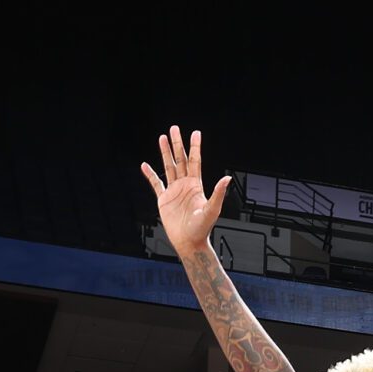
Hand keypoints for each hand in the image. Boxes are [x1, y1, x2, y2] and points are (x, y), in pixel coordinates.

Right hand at [141, 125, 230, 255]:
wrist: (189, 242)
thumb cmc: (202, 228)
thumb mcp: (212, 210)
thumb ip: (218, 193)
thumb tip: (227, 179)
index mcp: (196, 185)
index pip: (195, 161)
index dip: (195, 147)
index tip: (196, 133)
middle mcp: (185, 185)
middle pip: (180, 159)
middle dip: (177, 143)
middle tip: (174, 128)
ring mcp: (174, 191)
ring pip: (169, 167)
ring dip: (165, 152)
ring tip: (162, 138)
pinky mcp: (164, 199)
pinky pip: (156, 183)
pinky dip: (150, 174)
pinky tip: (145, 165)